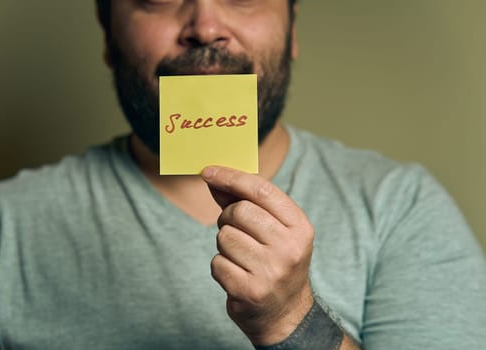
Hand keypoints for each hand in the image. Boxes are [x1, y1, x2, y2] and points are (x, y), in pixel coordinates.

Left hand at [201, 166, 314, 345]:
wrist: (286, 314)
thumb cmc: (275, 262)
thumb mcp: (274, 231)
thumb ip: (246, 202)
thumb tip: (214, 177)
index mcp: (300, 227)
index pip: (262, 190)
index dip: (231, 177)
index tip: (208, 172)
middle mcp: (289, 248)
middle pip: (239, 211)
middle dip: (228, 217)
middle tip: (236, 230)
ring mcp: (270, 271)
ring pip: (224, 236)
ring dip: (225, 245)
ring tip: (241, 257)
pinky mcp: (249, 290)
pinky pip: (216, 262)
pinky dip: (220, 266)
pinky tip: (236, 275)